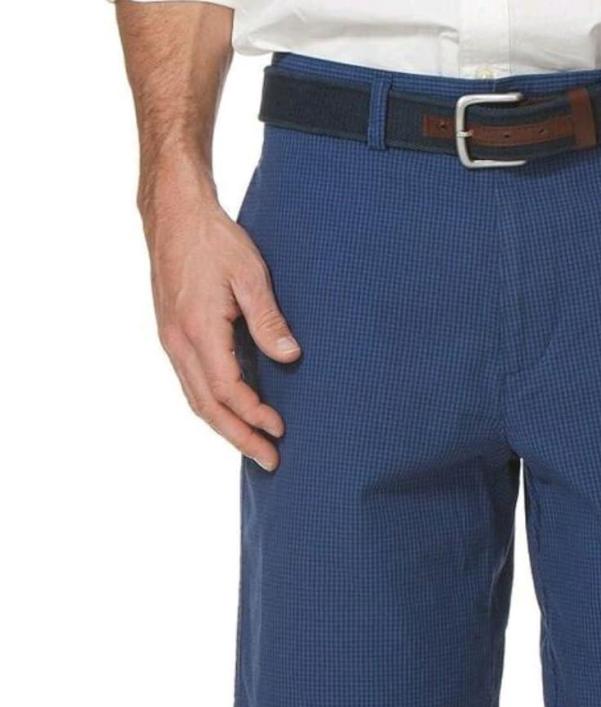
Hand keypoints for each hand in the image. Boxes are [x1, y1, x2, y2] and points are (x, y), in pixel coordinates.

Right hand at [142, 177, 299, 470]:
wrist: (173, 212)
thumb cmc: (215, 239)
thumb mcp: (250, 274)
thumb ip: (268, 319)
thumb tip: (290, 357)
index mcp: (197, 329)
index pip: (227, 389)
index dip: (254, 414)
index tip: (281, 430)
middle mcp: (178, 341)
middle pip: (207, 406)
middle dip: (240, 437)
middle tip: (271, 461)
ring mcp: (171, 340)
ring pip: (196, 399)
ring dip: (226, 427)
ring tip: (255, 446)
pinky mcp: (173, 335)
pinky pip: (192, 383)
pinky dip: (213, 406)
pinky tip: (235, 414)